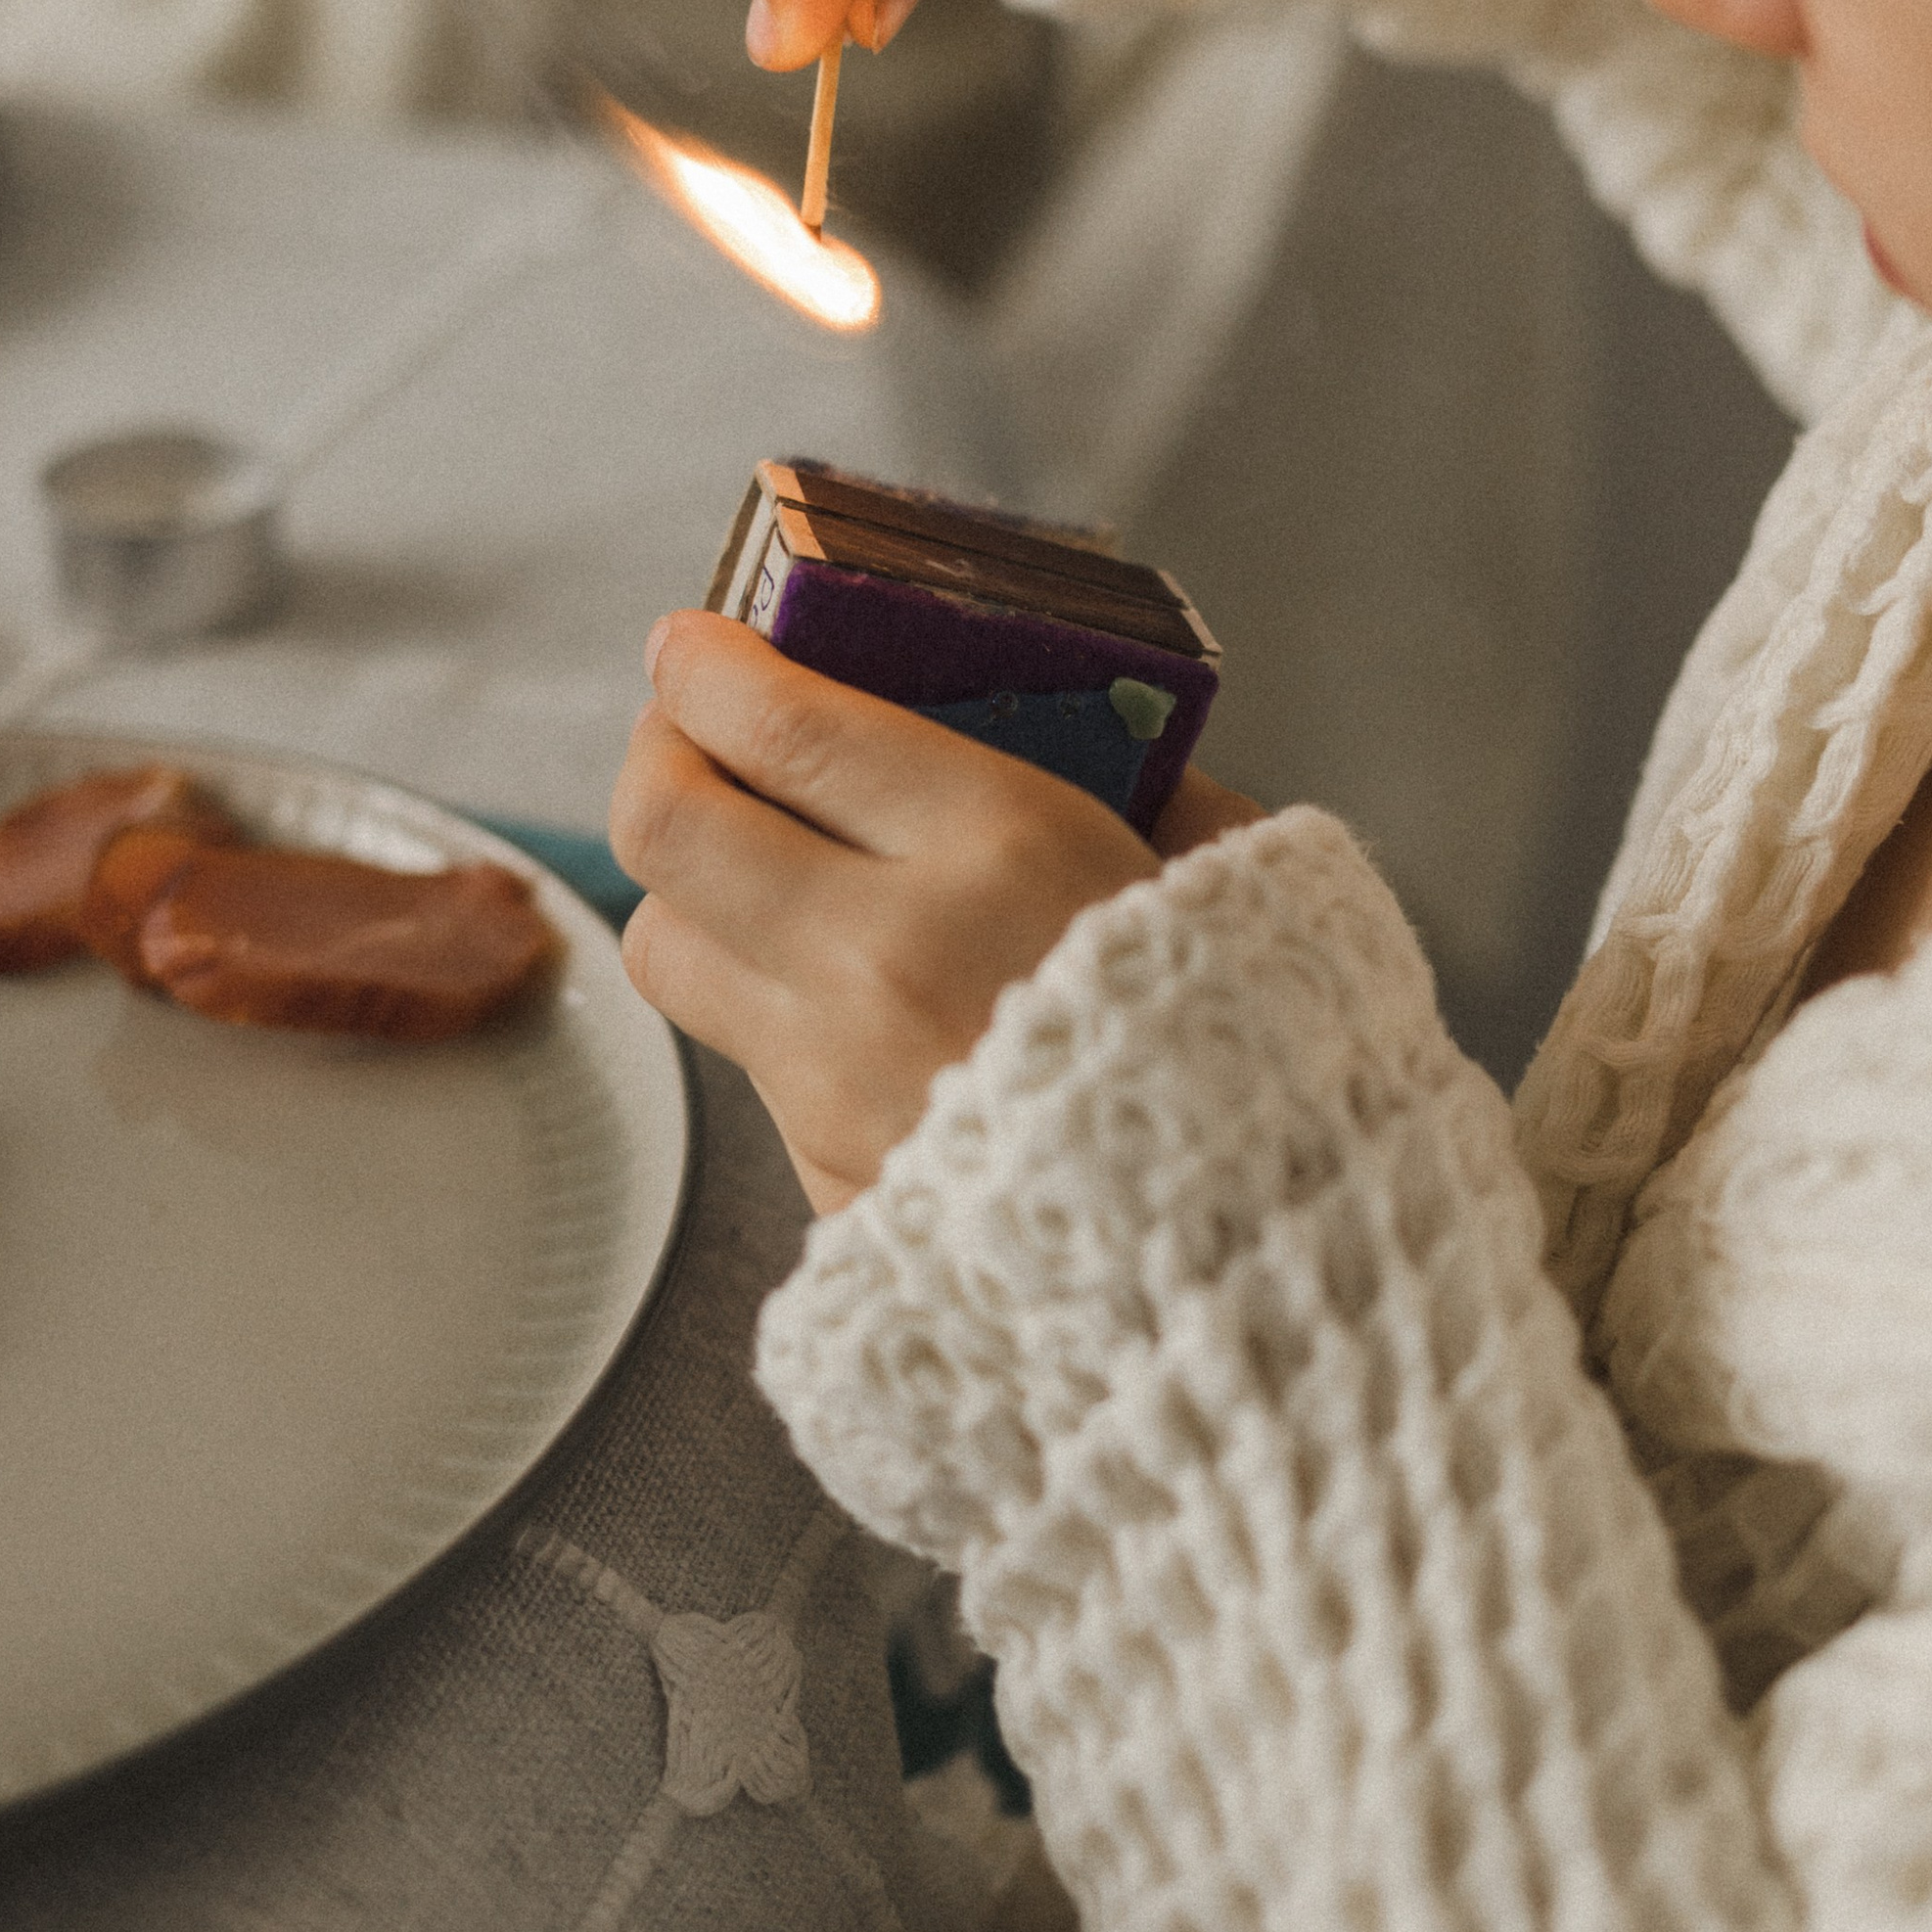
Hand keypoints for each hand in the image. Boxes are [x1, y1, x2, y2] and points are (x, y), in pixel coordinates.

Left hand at [610, 612, 1264, 1211]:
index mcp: (997, 852)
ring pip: (669, 947)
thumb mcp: (1232, 885)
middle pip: (663, 824)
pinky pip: (750, 1063)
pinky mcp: (825, 1177)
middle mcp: (883, 958)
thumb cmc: (1272, 1070)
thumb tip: (1115, 745)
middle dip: (658, 751)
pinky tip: (855, 1005)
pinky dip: (776, 1014)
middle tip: (693, 732)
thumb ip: (1158, 797)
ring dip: (692, 890)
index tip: (695, 644)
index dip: (704, 665)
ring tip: (757, 867)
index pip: (772, 722)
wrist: (1264, 1287)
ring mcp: (835, 1081)